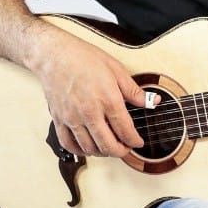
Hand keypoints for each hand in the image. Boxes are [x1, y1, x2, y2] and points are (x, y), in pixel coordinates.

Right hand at [30, 26, 151, 157]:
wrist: (54, 54)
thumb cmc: (83, 58)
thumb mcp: (116, 69)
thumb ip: (135, 91)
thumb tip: (153, 101)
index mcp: (108, 99)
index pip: (125, 131)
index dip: (134, 141)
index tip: (137, 142)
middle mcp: (89, 112)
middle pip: (108, 145)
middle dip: (121, 151)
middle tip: (126, 148)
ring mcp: (72, 118)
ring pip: (89, 148)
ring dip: (102, 152)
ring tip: (109, 147)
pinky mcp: (59, 119)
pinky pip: (69, 144)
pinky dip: (81, 151)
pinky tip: (88, 147)